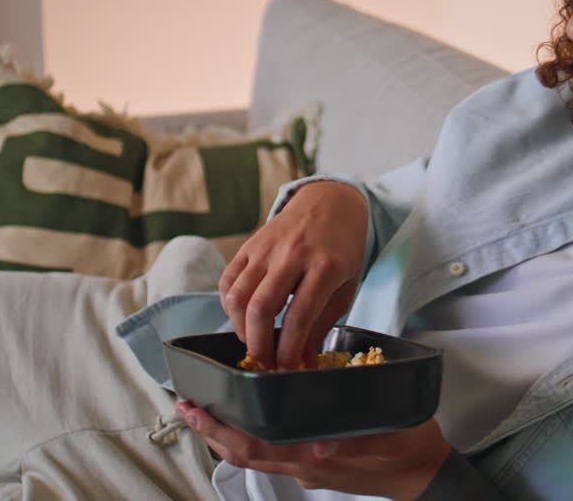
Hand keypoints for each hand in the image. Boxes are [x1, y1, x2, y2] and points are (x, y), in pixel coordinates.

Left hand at [177, 401, 450, 500]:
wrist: (426, 474)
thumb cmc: (409, 448)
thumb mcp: (386, 432)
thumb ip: (352, 439)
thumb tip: (320, 446)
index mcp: (313, 459)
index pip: (254, 447)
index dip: (221, 431)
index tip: (197, 409)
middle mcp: (303, 467)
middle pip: (245, 453)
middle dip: (212, 431)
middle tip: (187, 407)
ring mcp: (308, 468)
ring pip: (256, 454)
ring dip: (228, 434)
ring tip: (208, 411)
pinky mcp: (317, 464)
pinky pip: (274, 453)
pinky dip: (254, 436)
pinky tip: (252, 417)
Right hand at [218, 181, 368, 369]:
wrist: (329, 202)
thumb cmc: (341, 249)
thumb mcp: (345, 286)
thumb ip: (322, 324)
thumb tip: (303, 361)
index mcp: (325, 266)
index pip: (299, 316)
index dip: (289, 350)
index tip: (287, 369)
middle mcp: (292, 255)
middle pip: (261, 308)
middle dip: (259, 345)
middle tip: (265, 363)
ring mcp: (267, 248)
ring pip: (237, 296)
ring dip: (240, 328)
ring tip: (254, 342)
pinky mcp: (249, 245)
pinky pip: (227, 280)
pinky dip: (229, 306)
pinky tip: (243, 317)